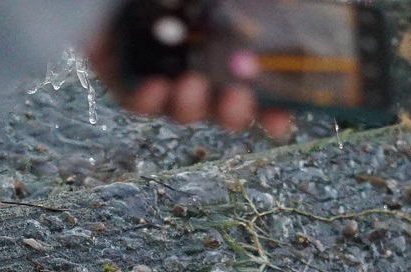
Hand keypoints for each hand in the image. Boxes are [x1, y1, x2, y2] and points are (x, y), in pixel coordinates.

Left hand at [84, 32, 293, 138]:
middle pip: (223, 110)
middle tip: (237, 97)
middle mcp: (200, 66)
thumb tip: (289, 11)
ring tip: (191, 86)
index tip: (280, 120)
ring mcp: (162, 75)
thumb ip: (250, 6)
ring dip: (191, 106)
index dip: (272, 113)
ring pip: (182, 110)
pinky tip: (156, 87)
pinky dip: (147, 100)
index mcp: (228, 50)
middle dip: (234, 113)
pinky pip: (136, 102)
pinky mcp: (120, 76)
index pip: (260, 93)